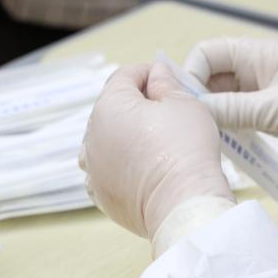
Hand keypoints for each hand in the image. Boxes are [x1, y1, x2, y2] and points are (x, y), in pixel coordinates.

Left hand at [80, 63, 233, 239]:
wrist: (183, 204)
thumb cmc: (185, 150)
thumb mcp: (184, 104)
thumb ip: (165, 83)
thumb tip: (157, 73)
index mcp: (109, 106)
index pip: (125, 76)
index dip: (148, 73)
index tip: (166, 80)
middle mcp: (92, 136)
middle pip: (111, 108)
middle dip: (135, 105)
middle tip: (166, 111)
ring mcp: (93, 168)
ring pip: (104, 141)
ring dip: (122, 135)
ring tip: (150, 141)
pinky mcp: (100, 194)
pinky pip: (104, 171)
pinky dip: (117, 165)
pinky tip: (137, 166)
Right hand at [184, 37, 277, 175]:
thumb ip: (234, 109)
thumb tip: (193, 110)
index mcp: (261, 54)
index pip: (208, 53)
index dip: (192, 75)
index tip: (189, 106)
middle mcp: (259, 71)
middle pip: (211, 78)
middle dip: (198, 100)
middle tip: (195, 131)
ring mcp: (265, 95)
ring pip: (222, 102)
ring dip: (213, 119)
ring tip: (209, 142)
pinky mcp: (273, 118)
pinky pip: (239, 120)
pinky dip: (229, 131)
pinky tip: (227, 148)